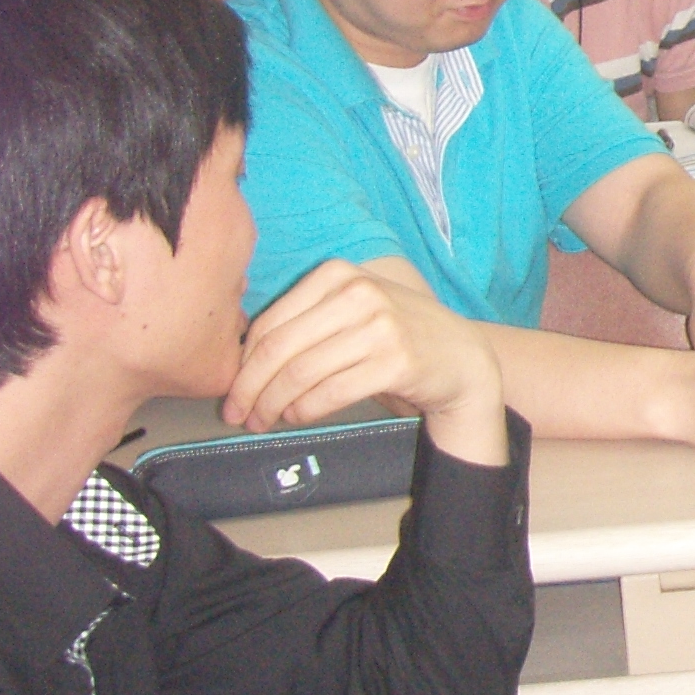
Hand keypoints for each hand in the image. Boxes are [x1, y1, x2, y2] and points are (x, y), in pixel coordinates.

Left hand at [225, 261, 506, 461]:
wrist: (462, 358)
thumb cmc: (397, 337)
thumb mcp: (353, 310)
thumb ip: (307, 321)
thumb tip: (242, 359)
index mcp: (340, 274)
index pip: (271, 322)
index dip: (243, 363)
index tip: (231, 390)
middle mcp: (359, 293)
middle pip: (279, 349)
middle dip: (249, 388)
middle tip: (236, 414)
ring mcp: (380, 327)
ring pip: (300, 373)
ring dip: (273, 405)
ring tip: (264, 420)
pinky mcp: (395, 362)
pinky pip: (330, 393)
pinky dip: (304, 411)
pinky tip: (296, 417)